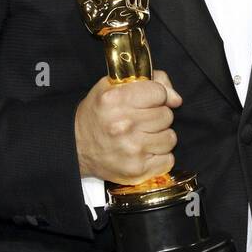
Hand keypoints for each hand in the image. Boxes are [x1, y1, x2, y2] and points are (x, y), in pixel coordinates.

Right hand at [75, 69, 181, 185]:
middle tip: (140, 121)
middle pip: (166, 115)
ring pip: (170, 138)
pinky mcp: (137, 170)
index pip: (159, 92)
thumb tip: (176, 98)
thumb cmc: (97, 115)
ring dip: (159, 137)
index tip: (148, 101)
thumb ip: (148, 81)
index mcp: (115, 99)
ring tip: (142, 137)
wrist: (75, 147)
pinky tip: (144, 152)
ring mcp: (132, 149)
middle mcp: (124, 125)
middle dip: (157, 117)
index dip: (156, 96)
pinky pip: (168, 159)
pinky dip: (159, 157)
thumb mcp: (112, 87)